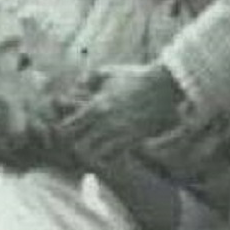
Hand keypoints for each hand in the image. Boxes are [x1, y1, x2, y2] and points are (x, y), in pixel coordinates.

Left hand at [57, 63, 182, 162]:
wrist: (164, 86)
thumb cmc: (134, 77)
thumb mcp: (107, 72)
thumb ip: (86, 79)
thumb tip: (74, 88)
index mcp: (96, 105)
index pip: (67, 127)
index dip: (65, 128)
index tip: (70, 125)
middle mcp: (106, 122)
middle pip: (77, 145)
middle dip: (75, 143)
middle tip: (78, 138)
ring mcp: (120, 134)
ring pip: (94, 155)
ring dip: (90, 152)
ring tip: (92, 145)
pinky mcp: (133, 140)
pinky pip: (113, 157)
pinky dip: (107, 155)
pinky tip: (108, 147)